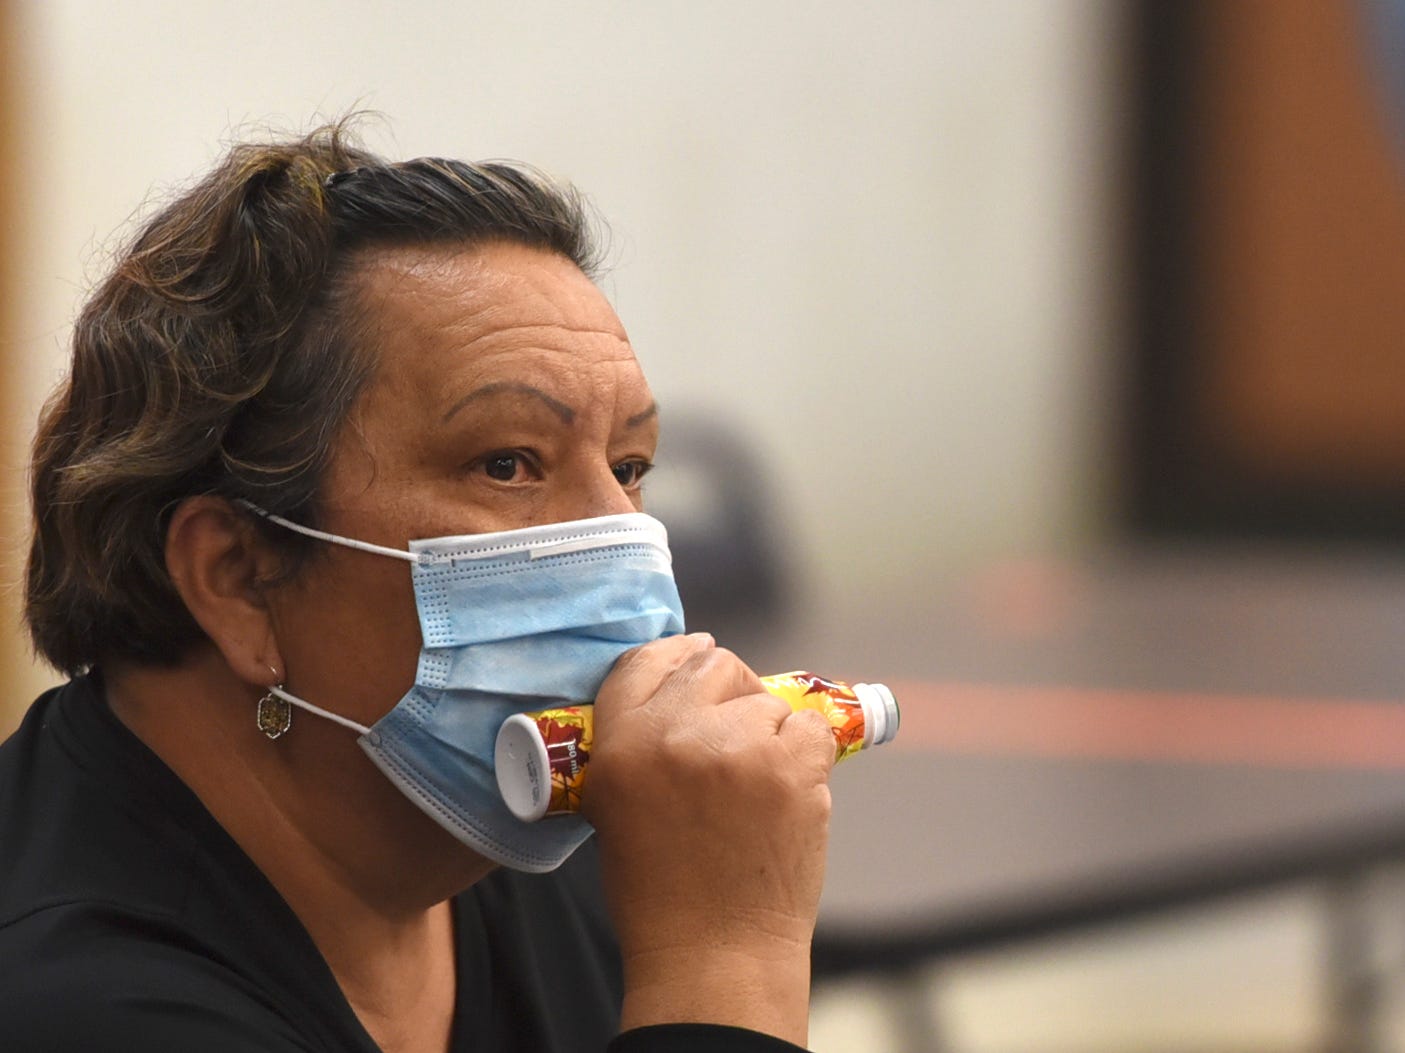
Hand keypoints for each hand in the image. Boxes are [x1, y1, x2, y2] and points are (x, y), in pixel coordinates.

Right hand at [584, 633, 836, 1044]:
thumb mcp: (617, 805)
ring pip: (769, 702)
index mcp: (620, 744)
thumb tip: (690, 692)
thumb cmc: (662, 890)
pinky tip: (789, 793)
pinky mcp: (790, 768)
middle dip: (732, 688)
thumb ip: (642, 743)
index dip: (677, 655)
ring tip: (758, 789)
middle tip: (740, 730)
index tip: (696, 657)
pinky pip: (811, 729)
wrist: (713, 955)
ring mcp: (736, 748)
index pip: (645, 661)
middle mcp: (674, 735)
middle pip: (714, 666)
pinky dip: (808, 755)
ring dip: (770, 732)